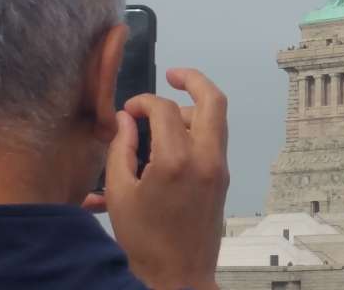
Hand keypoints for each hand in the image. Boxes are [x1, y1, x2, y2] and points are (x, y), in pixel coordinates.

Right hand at [105, 69, 228, 289]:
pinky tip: (170, 142)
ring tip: (163, 117)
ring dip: (193, 107)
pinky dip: (196, 130)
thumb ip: (120, 149)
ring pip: (217, 119)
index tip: (127, 109)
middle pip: (213, 99)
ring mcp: (220, 168)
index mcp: (176, 160)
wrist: (178, 276)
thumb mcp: (120, 193)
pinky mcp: (223, 179)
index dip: (142, 101)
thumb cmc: (145, 241)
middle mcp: (206, 159)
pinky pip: (214, 141)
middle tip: (172, 74)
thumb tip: (123, 119)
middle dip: (193, 79)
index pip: (163, 109)